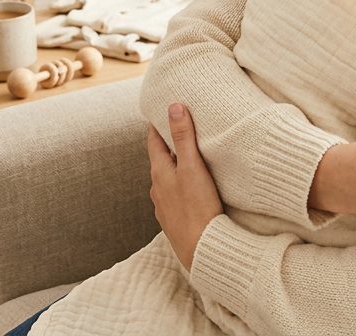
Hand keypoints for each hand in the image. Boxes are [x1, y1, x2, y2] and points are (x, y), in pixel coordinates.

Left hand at [147, 103, 223, 270]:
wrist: (201, 250)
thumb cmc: (198, 207)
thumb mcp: (192, 166)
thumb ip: (183, 137)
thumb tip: (173, 106)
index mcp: (160, 172)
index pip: (154, 141)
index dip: (158, 125)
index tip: (162, 110)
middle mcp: (157, 188)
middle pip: (160, 159)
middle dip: (168, 144)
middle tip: (178, 129)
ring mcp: (164, 206)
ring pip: (167, 179)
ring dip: (174, 167)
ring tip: (188, 158)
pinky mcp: (174, 220)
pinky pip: (174, 196)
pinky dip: (180, 186)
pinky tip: (191, 189)